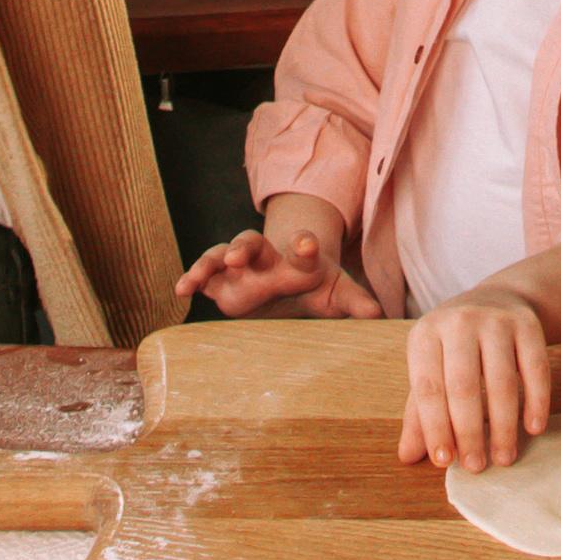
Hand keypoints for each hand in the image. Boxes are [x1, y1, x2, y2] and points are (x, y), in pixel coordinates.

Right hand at [173, 228, 381, 321]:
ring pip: (222, 254)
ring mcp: (240, 268)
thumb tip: (380, 317)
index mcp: (296, 259)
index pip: (301, 248)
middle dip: (245, 246)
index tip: (306, 246)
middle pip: (253, 242)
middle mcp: (265, 258)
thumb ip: (355, 302)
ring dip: (211, 261)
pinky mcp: (222, 282)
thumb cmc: (314, 287)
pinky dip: (192, 279)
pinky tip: (181, 289)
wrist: (289, 280)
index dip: (304, 246)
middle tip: (238, 254)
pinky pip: (204, 276)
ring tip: (198, 274)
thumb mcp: (335, 294)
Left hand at [399, 287, 550, 472]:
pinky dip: (536, 401)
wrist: (499, 297)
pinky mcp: (527, 324)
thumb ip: (419, 412)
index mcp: (425, 334)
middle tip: (476, 467)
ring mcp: (496, 320)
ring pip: (502, 381)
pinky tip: (533, 428)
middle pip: (464, 386)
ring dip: (503, 426)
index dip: (435, 428)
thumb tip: (408, 456)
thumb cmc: (456, 346)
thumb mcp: (431, 367)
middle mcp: (459, 321)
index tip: (444, 462)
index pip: (427, 387)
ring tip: (503, 458)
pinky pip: (535, 368)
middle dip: (469, 432)